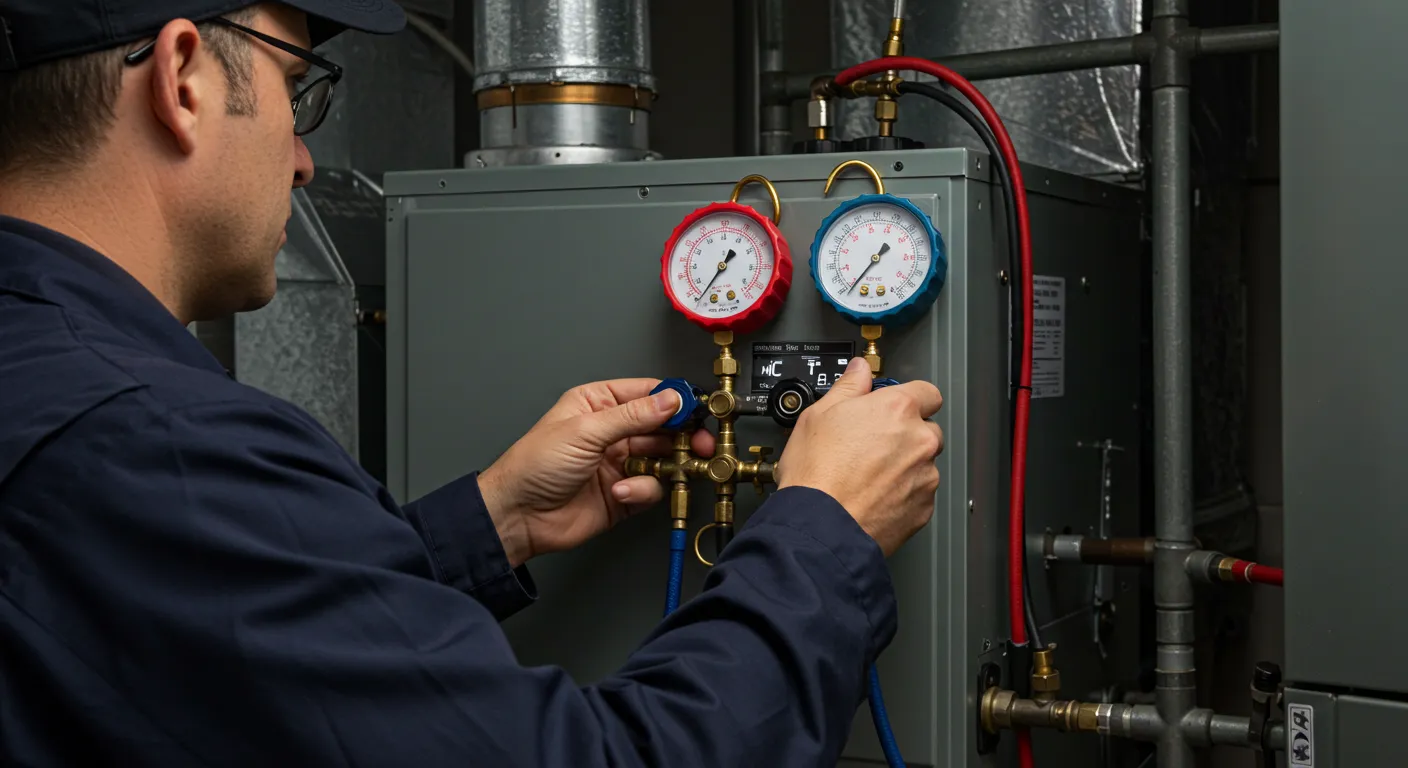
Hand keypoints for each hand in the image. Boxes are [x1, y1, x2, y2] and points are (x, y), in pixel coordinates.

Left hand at [478, 380, 715, 566]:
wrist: (518, 516)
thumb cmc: (535, 465)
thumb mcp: (585, 431)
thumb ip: (633, 416)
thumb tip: (670, 399)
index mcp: (599, 404)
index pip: (647, 393)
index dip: (674, 399)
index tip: (698, 408)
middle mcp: (613, 431)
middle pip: (663, 426)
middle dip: (683, 435)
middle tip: (700, 444)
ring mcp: (620, 462)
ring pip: (663, 457)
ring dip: (665, 465)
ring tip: (663, 469)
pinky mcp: (624, 494)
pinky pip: (651, 487)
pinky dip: (641, 491)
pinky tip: (620, 493)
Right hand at [775, 358, 942, 555]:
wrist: (820, 527)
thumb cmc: (816, 475)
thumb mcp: (818, 415)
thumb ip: (848, 387)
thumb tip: (858, 371)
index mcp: (897, 409)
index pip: (927, 391)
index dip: (908, 397)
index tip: (893, 405)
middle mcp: (919, 440)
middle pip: (926, 428)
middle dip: (906, 433)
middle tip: (872, 443)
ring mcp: (925, 476)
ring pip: (923, 463)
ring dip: (905, 465)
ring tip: (868, 475)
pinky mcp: (923, 508)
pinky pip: (919, 493)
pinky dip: (903, 493)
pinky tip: (873, 495)